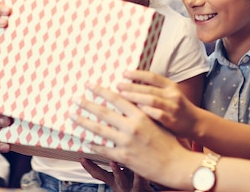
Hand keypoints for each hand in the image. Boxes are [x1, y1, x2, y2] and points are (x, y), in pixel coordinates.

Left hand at [73, 84, 197, 188]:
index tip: (90, 85)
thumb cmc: (169, 141)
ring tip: (73, 116)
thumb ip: (142, 111)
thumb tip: (129, 101)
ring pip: (99, 130)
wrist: (176, 164)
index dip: (101, 91)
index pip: (116, 99)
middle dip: (87, 104)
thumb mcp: (157, 120)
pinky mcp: (125, 157)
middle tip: (75, 99)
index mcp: (140, 114)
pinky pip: (105, 150)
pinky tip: (86, 142)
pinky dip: (94, 146)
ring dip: (84, 122)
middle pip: (104, 112)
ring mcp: (127, 142)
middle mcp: (132, 126)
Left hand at [116, 70, 200, 138]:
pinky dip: (146, 111)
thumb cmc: (177, 108)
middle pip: (149, 88)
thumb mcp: (169, 94)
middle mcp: (172, 94)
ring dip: (136, 97)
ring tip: (122, 96)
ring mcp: (173, 107)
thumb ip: (154, 89)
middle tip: (118, 85)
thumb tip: (132, 83)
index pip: (152, 77)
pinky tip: (134, 111)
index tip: (124, 73)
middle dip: (132, 86)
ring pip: (152, 100)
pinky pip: (157, 114)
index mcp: (171, 86)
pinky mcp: (172, 120)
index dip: (138, 74)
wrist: (195, 123)